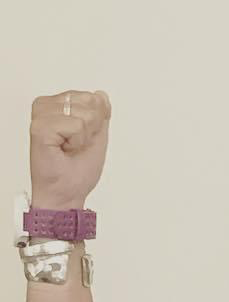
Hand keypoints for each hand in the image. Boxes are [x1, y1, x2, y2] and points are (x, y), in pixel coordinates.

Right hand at [29, 90, 111, 208]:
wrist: (67, 193)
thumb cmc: (77, 171)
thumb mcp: (97, 138)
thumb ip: (100, 115)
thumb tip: (101, 95)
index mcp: (57, 106)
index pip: (90, 97)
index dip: (95, 122)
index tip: (81, 139)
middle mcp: (46, 106)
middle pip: (88, 102)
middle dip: (91, 129)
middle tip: (75, 146)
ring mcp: (41, 115)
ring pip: (83, 114)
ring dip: (83, 137)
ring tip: (69, 148)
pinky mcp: (39, 127)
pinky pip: (76, 125)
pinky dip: (77, 141)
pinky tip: (64, 149)